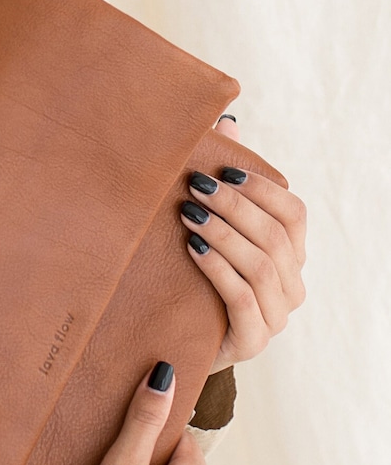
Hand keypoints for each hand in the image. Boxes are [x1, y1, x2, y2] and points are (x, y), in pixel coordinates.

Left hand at [181, 116, 306, 373]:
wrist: (170, 340)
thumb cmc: (190, 275)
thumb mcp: (205, 226)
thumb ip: (223, 179)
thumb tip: (226, 122)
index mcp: (290, 255)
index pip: (294, 213)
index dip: (262, 189)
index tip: (225, 170)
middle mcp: (291, 286)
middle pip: (276, 236)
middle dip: (234, 206)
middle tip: (194, 185)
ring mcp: (275, 318)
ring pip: (261, 265)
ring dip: (223, 232)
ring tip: (187, 212)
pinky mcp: (252, 342)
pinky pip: (243, 300)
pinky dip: (218, 269)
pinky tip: (193, 247)